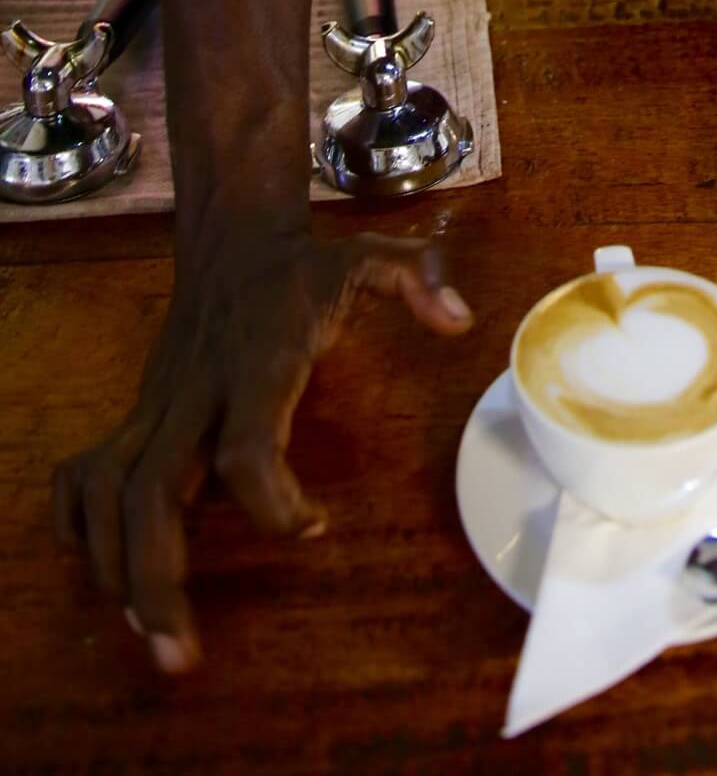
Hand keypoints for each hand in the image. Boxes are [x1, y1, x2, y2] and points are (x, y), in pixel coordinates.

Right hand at [53, 218, 472, 672]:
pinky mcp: (138, 411)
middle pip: (153, 492)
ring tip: (146, 633)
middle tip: (181, 653)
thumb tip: (460, 320)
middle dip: (157, 577)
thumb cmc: (305, 268)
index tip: (314, 527)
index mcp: (257, 363)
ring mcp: (158, 404)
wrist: (232, 239)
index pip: (244, 448)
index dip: (272, 503)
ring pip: (108, 491)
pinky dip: (79, 524)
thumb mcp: (371, 258)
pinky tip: (100, 568)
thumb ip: (419, 279)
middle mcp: (196, 392)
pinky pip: (85, 473)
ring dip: (114, 567)